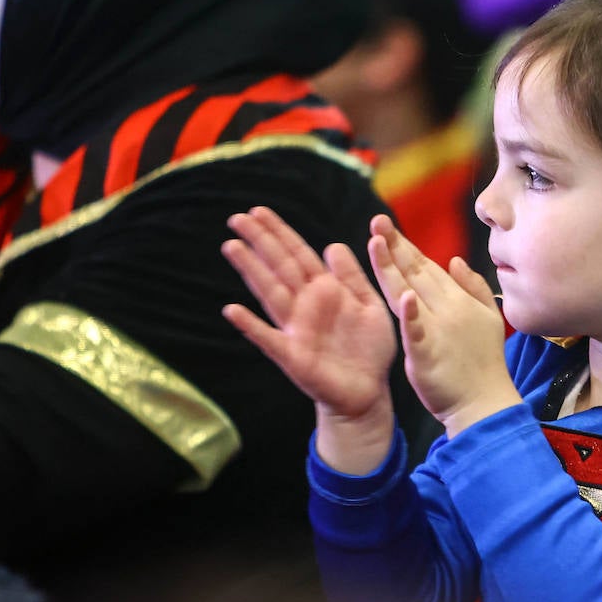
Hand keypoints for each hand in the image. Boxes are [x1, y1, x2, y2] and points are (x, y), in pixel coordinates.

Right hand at [222, 207, 395, 471]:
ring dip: (251, 270)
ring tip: (232, 247)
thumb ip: (352, 277)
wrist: (369, 391)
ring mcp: (295, 328)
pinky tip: (232, 310)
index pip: (298, 254)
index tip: (258, 210)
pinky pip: (268, 337)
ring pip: (269, 292)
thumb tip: (333, 245)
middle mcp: (305, 305)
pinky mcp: (292, 355)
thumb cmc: (369, 348)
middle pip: (279, 267)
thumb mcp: (369, 305)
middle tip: (237, 217)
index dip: (280, 233)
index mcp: (325, 290)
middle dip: (260, 242)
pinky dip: (250, 325)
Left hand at [367, 215, 520, 436]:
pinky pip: (416, 331)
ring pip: (408, 293)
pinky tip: (403, 298)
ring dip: (391, 268)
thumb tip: (455, 260)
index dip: (405, 245)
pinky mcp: (427, 354)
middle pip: (415, 273)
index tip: (386, 226)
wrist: (486, 403)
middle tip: (377, 221)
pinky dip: (409, 315)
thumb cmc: (484, 363)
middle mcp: (447, 309)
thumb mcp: (489, 318)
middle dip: (394, 246)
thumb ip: (473, 286)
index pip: (426, 266)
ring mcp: (437, 330)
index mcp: (457, 299)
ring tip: (376, 244)